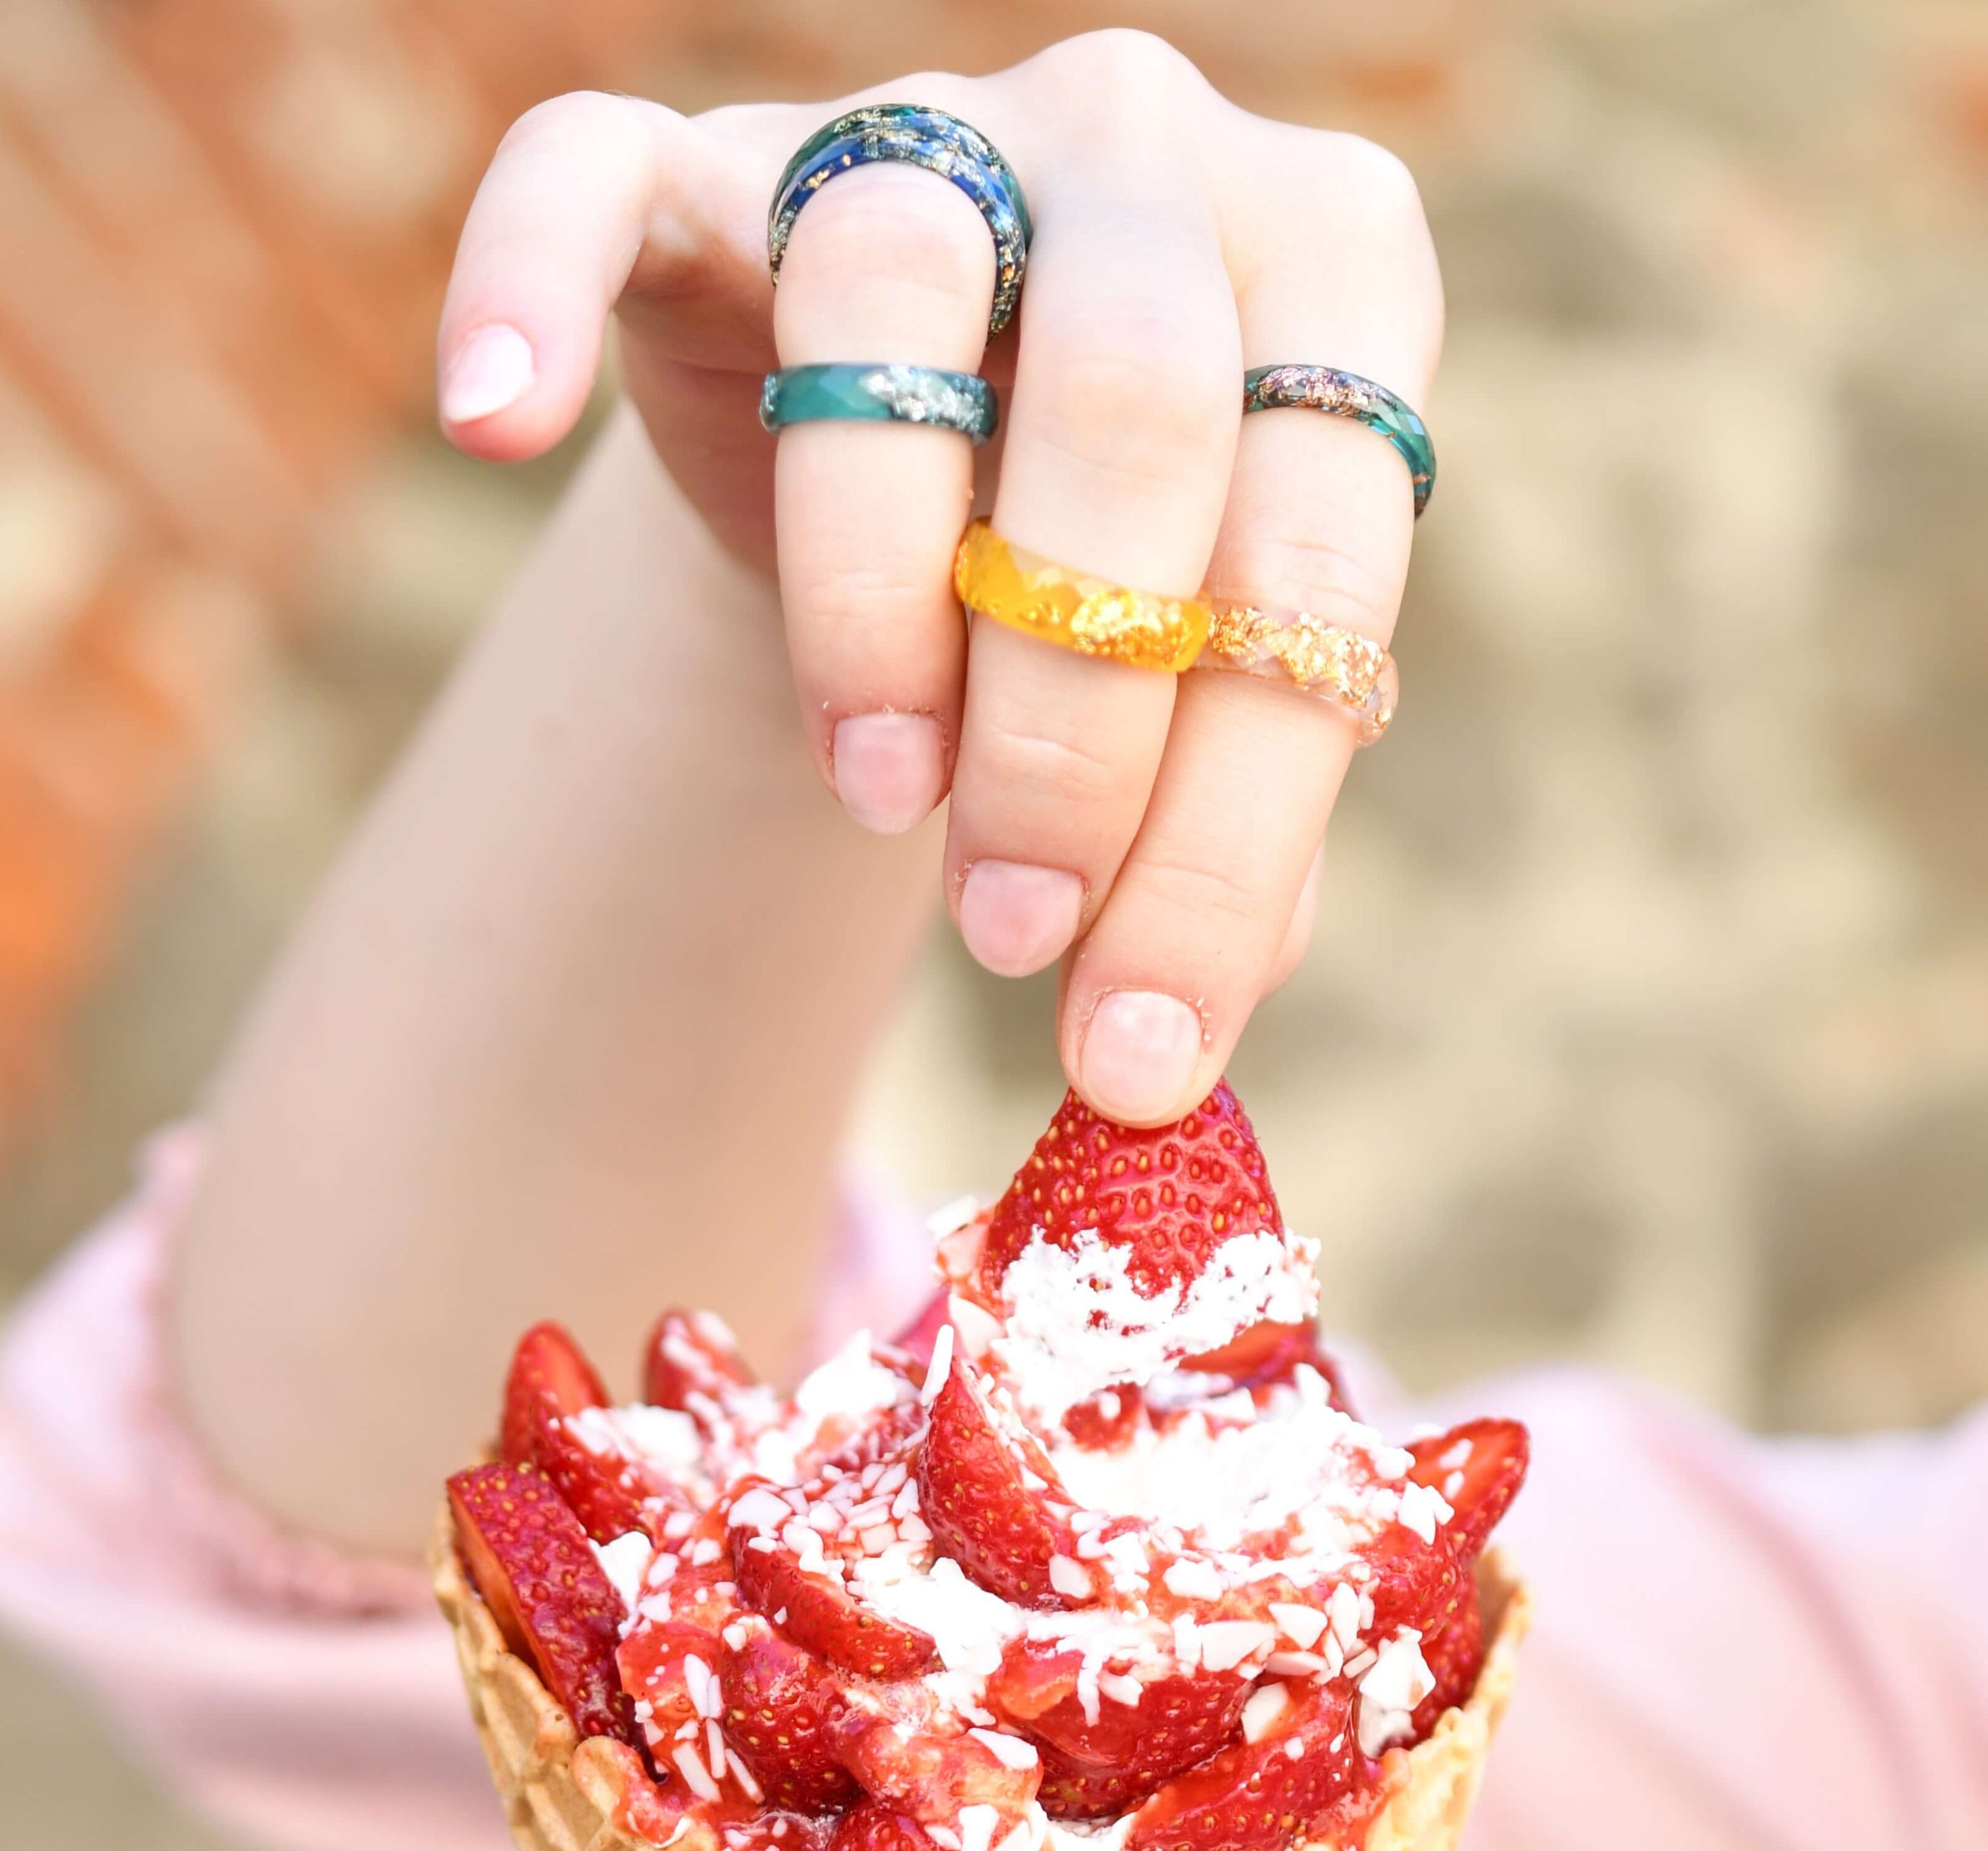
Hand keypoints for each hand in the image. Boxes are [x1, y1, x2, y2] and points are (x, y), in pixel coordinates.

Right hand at [436, 31, 1440, 1124]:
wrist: (926, 465)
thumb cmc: (1092, 597)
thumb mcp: (1190, 702)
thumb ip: (1212, 831)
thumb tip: (1169, 1033)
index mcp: (1341, 272)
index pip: (1317, 550)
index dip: (1233, 827)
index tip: (1139, 1047)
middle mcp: (1152, 158)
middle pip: (1132, 409)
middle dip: (1073, 726)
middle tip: (1009, 937)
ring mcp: (927, 135)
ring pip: (889, 303)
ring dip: (873, 592)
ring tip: (873, 791)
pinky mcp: (711, 164)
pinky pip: (597, 169)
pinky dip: (530, 274)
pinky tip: (494, 415)